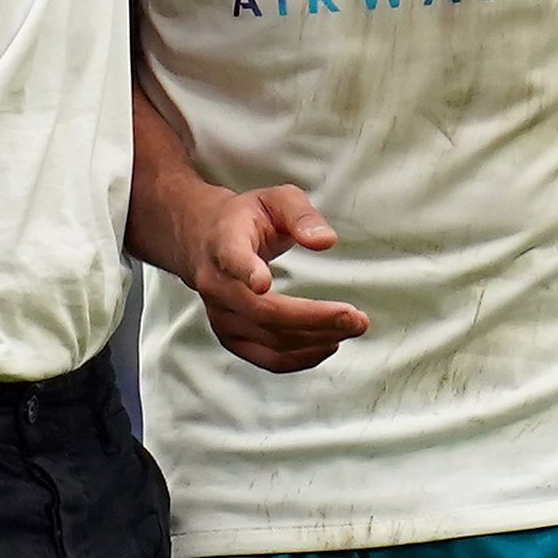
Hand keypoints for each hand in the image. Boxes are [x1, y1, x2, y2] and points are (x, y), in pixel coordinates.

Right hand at [178, 183, 368, 371]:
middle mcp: (217, 283)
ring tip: (352, 327)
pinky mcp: (231, 337)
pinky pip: (266, 358)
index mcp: (225, 243)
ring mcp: (221, 315)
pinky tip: (327, 344)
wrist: (203, 240)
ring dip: (314, 340)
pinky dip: (300, 357)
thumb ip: (302, 215)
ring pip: (268, 339)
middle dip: (313, 318)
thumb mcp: (276, 199)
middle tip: (354, 317)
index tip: (264, 281)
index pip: (231, 258)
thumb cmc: (245, 219)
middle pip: (262, 311)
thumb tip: (325, 240)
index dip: (246, 271)